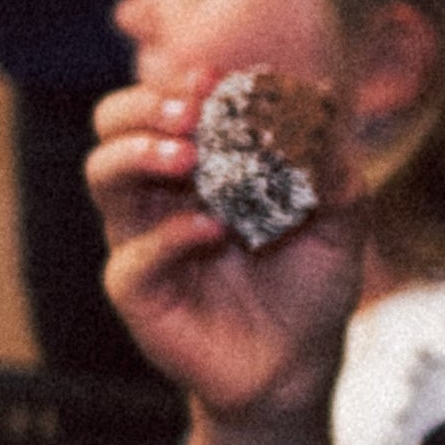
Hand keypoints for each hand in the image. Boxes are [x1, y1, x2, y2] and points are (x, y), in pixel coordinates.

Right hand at [91, 81, 359, 423]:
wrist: (298, 366)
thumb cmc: (309, 286)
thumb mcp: (340, 223)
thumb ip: (334, 169)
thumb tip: (324, 100)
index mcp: (200, 166)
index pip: (165, 107)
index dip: (180, 86)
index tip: (214, 78)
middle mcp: (160, 194)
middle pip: (113, 127)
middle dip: (145, 108)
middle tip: (191, 112)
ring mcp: (141, 239)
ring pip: (104, 175)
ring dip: (141, 154)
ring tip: (189, 157)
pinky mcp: (137, 289)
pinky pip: (133, 256)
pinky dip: (169, 236)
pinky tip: (212, 230)